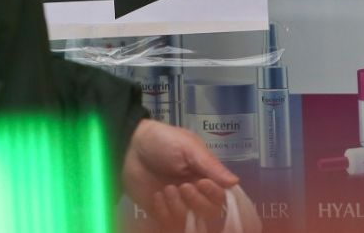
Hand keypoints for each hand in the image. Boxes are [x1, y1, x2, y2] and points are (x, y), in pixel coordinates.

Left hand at [121, 119, 242, 231]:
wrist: (128, 146)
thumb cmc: (162, 141)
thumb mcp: (188, 147)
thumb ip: (210, 165)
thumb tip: (235, 182)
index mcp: (206, 176)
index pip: (221, 196)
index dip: (214, 194)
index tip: (201, 182)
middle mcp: (196, 193)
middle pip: (209, 213)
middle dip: (197, 202)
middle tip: (182, 187)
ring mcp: (179, 204)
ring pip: (190, 221)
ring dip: (178, 206)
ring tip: (166, 189)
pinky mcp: (162, 212)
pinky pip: (170, 223)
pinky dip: (164, 212)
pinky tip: (156, 196)